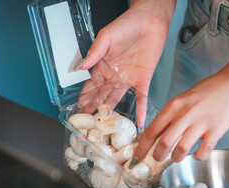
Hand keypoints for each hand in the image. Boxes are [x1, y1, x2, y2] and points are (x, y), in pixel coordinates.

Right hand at [79, 0, 175, 126]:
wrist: (149, 21)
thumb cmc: (126, 25)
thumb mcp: (106, 37)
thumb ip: (95, 52)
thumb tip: (81, 67)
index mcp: (104, 65)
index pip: (91, 85)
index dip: (85, 97)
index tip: (79, 109)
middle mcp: (115, 75)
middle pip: (103, 95)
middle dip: (96, 108)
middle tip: (90, 123)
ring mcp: (129, 79)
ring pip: (118, 99)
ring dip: (113, 111)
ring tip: (107, 126)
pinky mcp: (143, 79)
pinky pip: (141, 97)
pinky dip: (140, 109)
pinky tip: (139, 121)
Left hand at [134, 73, 228, 162]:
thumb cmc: (205, 92)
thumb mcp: (181, 100)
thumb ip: (167, 117)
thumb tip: (149, 135)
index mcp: (174, 105)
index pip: (152, 130)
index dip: (142, 147)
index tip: (137, 157)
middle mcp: (185, 114)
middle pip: (164, 143)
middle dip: (157, 156)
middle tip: (158, 159)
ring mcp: (201, 123)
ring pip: (181, 149)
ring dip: (176, 158)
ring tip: (177, 157)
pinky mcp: (216, 130)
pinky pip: (203, 152)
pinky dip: (198, 157)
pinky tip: (197, 154)